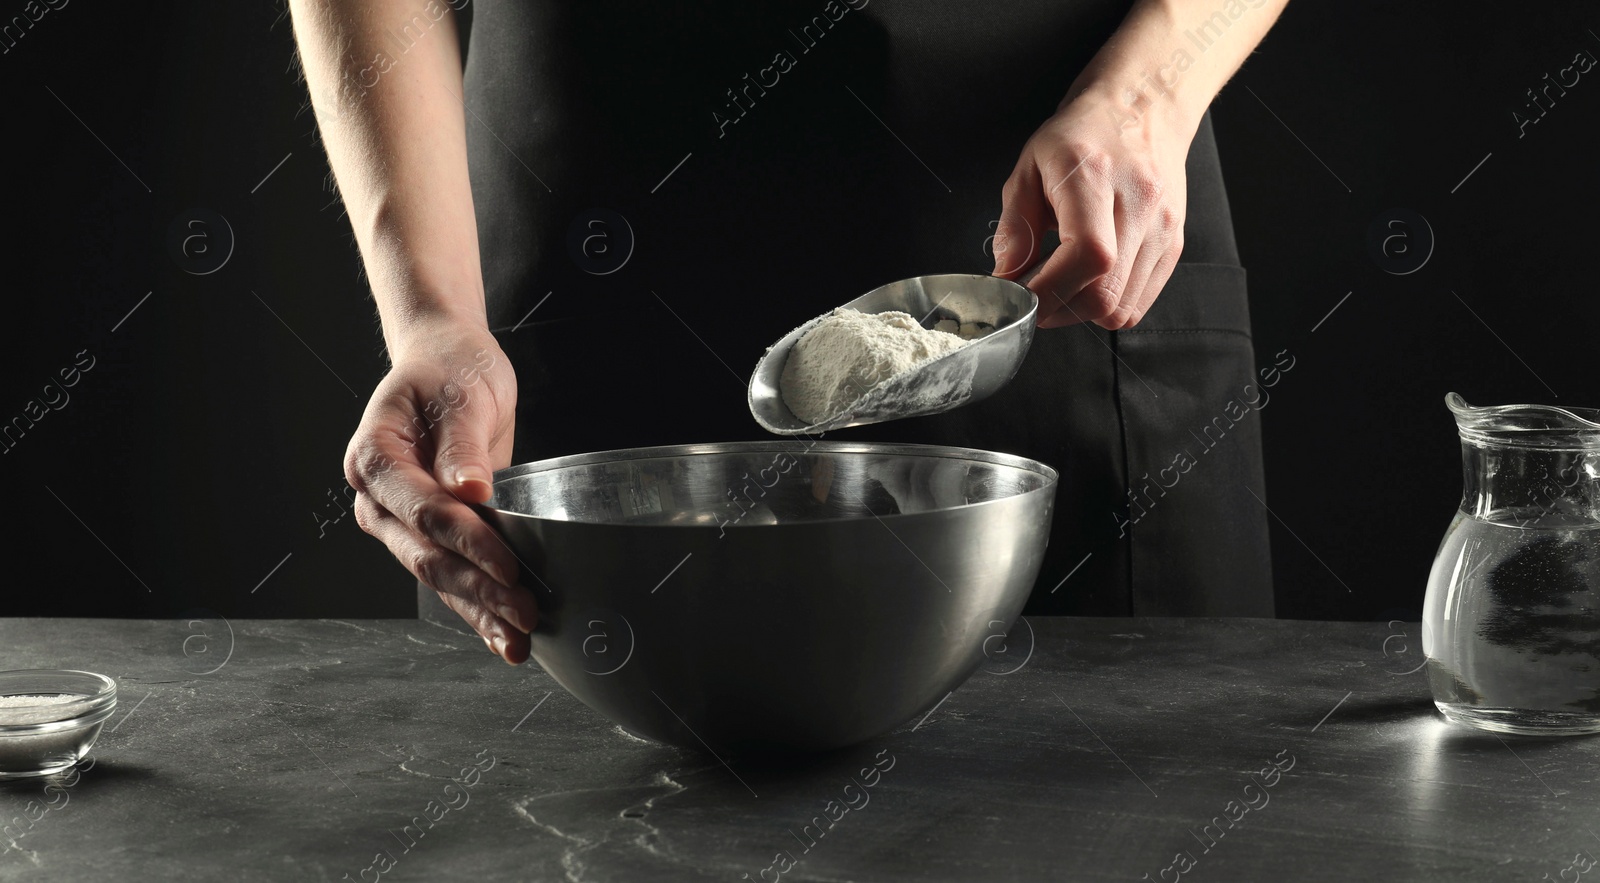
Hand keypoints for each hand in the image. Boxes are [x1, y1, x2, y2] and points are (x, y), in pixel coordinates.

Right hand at [343, 318, 532, 663]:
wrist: (447, 363)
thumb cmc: (450, 372)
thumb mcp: (461, 395)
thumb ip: (462, 445)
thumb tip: (470, 490)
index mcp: (375, 459)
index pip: (424, 511)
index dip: (468, 541)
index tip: (508, 564)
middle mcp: (379, 500)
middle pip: (428, 555)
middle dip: (479, 588)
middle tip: (525, 611)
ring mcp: (400, 523)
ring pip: (439, 576)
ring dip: (479, 611)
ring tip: (518, 640)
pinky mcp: (429, 535)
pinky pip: (451, 577)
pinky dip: (477, 609)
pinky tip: (503, 637)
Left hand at [992, 84, 1194, 329]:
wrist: (1141, 107)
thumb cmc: (1081, 135)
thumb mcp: (1029, 167)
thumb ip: (1014, 226)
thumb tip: (1006, 277)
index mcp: (1094, 176)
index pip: (1087, 255)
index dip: (1049, 290)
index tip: (1022, 296)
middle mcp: (1138, 202)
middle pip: (1105, 292)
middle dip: (1060, 309)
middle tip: (1036, 296)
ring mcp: (1163, 227)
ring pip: (1122, 307)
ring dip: (1082, 312)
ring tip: (1061, 288)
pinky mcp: (1174, 244)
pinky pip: (1139, 303)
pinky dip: (1108, 306)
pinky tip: (1089, 283)